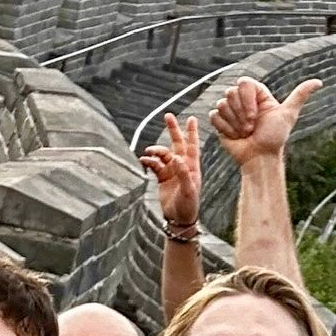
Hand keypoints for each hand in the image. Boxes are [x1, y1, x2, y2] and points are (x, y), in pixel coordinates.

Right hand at [140, 113, 201, 227]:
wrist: (179, 218)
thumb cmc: (188, 205)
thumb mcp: (188, 190)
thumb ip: (182, 174)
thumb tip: (176, 158)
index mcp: (192, 167)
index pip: (192, 146)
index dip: (192, 132)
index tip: (191, 118)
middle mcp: (182, 166)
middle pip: (177, 143)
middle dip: (173, 130)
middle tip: (168, 116)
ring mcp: (172, 170)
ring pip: (163, 154)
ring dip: (155, 151)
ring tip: (148, 153)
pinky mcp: (162, 177)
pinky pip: (154, 164)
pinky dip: (148, 162)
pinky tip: (143, 161)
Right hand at [210, 77, 319, 166]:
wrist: (260, 157)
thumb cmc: (274, 138)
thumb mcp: (288, 114)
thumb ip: (300, 95)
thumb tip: (318, 82)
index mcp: (256, 95)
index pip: (244, 83)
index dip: (247, 101)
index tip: (255, 116)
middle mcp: (242, 100)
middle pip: (230, 93)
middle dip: (241, 114)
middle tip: (252, 127)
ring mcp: (230, 110)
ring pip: (221, 104)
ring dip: (234, 123)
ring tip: (245, 132)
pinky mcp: (219, 121)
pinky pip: (214, 116)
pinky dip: (225, 128)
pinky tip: (235, 136)